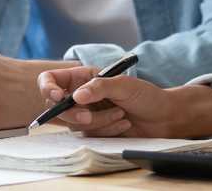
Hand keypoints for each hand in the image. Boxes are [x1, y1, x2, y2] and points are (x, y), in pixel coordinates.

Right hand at [37, 66, 211, 137]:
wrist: (163, 118)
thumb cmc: (146, 96)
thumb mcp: (125, 85)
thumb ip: (100, 88)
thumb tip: (76, 97)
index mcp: (85, 78)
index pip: (51, 80)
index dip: (48, 88)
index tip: (58, 97)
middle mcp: (82, 95)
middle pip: (57, 107)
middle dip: (74, 114)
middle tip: (88, 116)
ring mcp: (86, 114)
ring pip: (74, 124)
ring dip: (98, 122)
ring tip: (121, 114)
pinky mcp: (94, 131)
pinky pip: (89, 135)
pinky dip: (106, 130)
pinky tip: (122, 124)